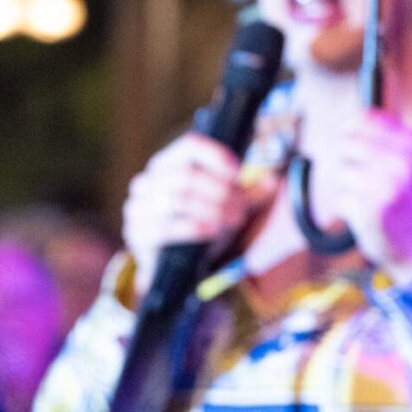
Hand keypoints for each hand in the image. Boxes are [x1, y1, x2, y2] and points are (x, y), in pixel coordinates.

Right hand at [121, 133, 271, 301]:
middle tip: (241, 207)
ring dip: (213, 209)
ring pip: (180, 199)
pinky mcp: (137, 232)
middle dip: (220, 190)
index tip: (238, 171)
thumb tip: (273, 183)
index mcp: (165, 164)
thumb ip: (244, 193)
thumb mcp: (221, 205)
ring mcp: (138, 207)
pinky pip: (168, 226)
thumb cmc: (196, 225)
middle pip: (187, 175)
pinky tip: (212, 231)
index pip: (188, 146)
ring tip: (232, 221)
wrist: (170, 265)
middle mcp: (146, 181)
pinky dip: (195, 227)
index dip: (216, 155)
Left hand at [320, 107, 411, 282]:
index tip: (346, 137)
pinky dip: (348, 208)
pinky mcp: (372, 209)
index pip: (362, 118)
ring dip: (348, 188)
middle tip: (366, 180)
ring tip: (372, 200)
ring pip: (340, 173)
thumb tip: (343, 121)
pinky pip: (341, 199)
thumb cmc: (407, 199)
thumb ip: (382, 138)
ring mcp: (388, 185)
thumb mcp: (408, 161)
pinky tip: (369, 215)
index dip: (348, 128)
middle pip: (345, 144)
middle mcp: (402, 161)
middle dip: (348, 160)